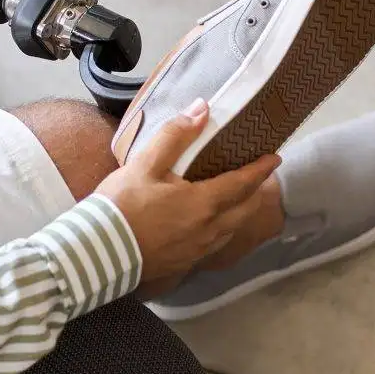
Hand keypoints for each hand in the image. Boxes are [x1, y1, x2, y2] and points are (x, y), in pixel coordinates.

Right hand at [96, 99, 279, 291]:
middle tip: (259, 177)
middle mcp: (208, 230)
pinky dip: (222, 230)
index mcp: (203, 204)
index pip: (242, 184)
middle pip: (243, 210)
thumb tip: (202, 109)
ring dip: (240, 213)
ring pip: (231, 230)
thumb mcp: (145, 164)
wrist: (98, 252)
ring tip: (238, 199)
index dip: (260, 169)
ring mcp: (197, 251)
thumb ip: (175, 136)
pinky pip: (214, 245)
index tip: (275, 157)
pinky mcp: (184, 263)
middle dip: (255, 193)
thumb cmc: (122, 205)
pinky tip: (210, 226)